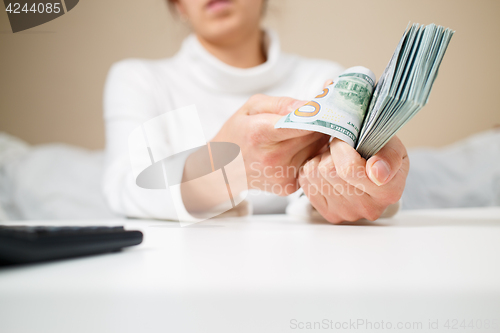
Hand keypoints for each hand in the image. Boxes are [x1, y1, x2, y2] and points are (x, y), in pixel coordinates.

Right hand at [212, 94, 329, 195]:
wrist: (222, 169)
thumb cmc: (238, 133)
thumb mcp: (252, 107)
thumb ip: (282, 103)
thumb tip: (310, 106)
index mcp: (260, 133)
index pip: (303, 122)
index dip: (319, 112)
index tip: (328, 104)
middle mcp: (272, 158)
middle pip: (314, 136)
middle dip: (321, 122)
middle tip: (320, 113)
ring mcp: (281, 175)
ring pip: (317, 150)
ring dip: (316, 139)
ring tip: (303, 131)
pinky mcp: (288, 186)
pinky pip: (311, 164)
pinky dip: (310, 154)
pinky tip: (297, 148)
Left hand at [298, 136, 408, 222]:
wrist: (373, 165)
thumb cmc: (381, 152)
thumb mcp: (392, 144)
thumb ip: (389, 156)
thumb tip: (377, 173)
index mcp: (388, 192)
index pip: (349, 168)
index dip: (343, 148)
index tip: (351, 141)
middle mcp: (369, 208)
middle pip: (329, 170)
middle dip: (333, 152)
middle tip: (344, 149)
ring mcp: (347, 213)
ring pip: (315, 174)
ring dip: (322, 160)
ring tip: (338, 160)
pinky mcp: (329, 213)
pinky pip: (305, 182)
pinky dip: (313, 169)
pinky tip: (329, 170)